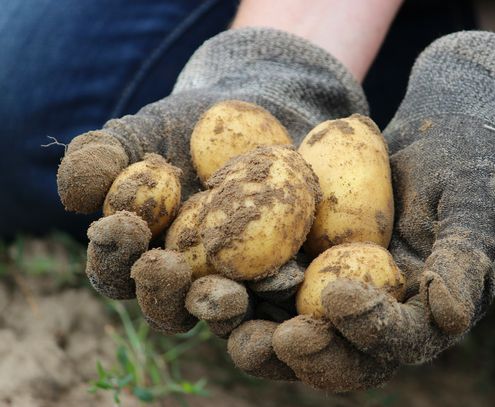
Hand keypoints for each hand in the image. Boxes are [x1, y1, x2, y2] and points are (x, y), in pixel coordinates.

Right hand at [56, 28, 364, 336]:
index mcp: (146, 256)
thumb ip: (102, 159)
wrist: (264, 116)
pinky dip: (284, 298)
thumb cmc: (192, 127)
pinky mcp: (286, 279)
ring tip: (229, 295)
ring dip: (223, 313)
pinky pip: (285, 300)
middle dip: (164, 294)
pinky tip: (290, 279)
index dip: (113, 254)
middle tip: (169, 267)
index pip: (117, 270)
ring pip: (227, 318)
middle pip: (170, 309)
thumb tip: (75, 195)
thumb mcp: (143, 132)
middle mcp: (190, 282)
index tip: (125, 223)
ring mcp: (240, 286)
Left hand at [228, 31, 494, 390]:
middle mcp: (366, 315)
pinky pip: (259, 277)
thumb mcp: (477, 208)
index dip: (367, 329)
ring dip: (247, 325)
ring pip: (283, 324)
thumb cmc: (471, 171)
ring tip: (215, 306)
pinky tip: (200, 262)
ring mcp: (325, 289)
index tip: (339, 295)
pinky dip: (230, 276)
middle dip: (298, 350)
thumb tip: (451, 316)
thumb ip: (464, 260)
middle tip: (266, 338)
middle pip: (330, 352)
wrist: (437, 138)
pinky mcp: (294, 259)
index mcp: (415, 316)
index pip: (392, 341)